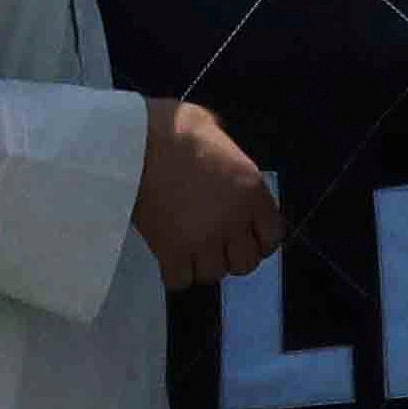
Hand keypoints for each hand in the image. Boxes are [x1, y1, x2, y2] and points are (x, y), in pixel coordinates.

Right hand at [130, 98, 281, 286]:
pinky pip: (180, 280)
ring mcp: (203, 240)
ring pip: (213, 274)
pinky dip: (175, 273)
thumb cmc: (173, 128)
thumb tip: (224, 159)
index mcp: (251, 191)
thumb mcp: (215, 132)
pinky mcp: (171, 252)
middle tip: (215, 244)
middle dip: (231, 256)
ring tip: (189, 249)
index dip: (260, 240)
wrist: (134, 143)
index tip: (245, 237)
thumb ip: (228, 155)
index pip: (272, 236)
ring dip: (202, 265)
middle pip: (245, 263)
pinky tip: (169, 257)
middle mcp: (233, 221)